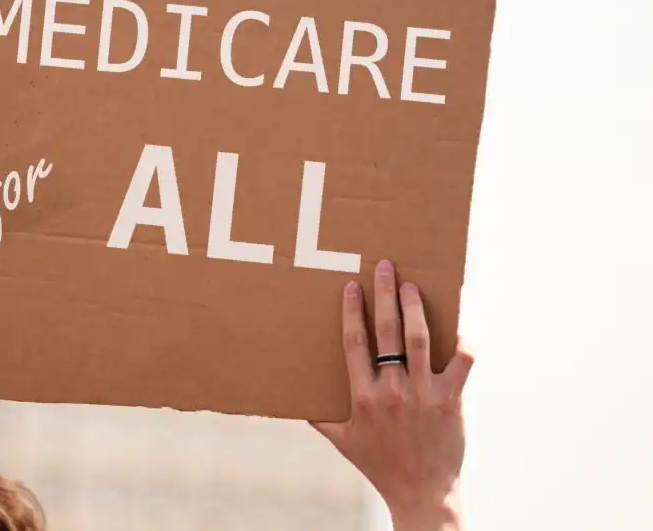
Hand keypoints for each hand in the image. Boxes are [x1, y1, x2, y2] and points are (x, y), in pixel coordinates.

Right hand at [311, 260, 473, 530]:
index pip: (355, 344)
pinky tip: (457, 323)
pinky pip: (462, 362)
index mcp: (363, 398)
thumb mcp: (342, 441)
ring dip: (416, 308)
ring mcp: (424, 394)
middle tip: (384, 266)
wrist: (422, 492)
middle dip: (385, 295)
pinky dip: (461, 341)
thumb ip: (320, 418)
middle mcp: (393, 392)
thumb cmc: (379, 464)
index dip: (352, 312)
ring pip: (421, 340)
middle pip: (388, 332)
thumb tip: (296, 400)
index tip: (352, 286)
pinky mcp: (451, 400)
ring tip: (412, 285)